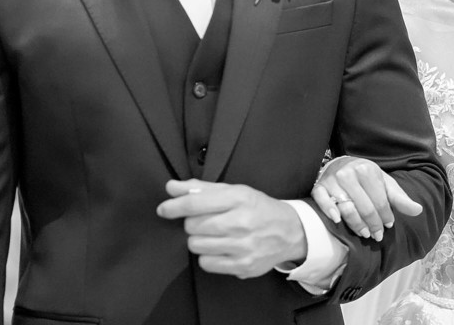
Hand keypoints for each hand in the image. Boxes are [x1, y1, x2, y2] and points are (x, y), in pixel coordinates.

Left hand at [156, 179, 306, 278]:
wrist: (290, 231)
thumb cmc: (257, 208)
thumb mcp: (234, 191)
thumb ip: (201, 189)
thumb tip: (171, 187)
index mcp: (239, 197)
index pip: (195, 202)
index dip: (174, 206)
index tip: (163, 209)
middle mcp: (242, 221)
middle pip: (193, 225)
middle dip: (192, 223)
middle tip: (204, 222)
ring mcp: (243, 246)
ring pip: (197, 245)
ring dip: (198, 240)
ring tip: (212, 235)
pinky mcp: (243, 266)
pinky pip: (206, 264)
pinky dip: (207, 256)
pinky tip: (219, 249)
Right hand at [311, 156, 421, 242]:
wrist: (341, 165)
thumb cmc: (366, 178)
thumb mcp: (385, 184)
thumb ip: (400, 199)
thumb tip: (418, 210)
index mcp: (367, 170)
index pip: (380, 201)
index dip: (386, 217)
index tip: (388, 226)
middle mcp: (348, 173)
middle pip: (364, 208)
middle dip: (373, 225)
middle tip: (376, 235)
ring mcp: (332, 180)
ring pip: (346, 208)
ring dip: (356, 224)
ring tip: (364, 233)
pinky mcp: (318, 186)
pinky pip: (321, 200)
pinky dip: (329, 210)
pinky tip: (338, 221)